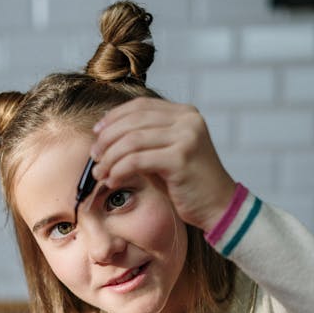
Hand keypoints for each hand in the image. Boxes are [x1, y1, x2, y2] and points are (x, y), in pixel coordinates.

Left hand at [91, 97, 236, 231]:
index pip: (140, 106)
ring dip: (110, 158)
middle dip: (107, 139)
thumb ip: (145, 141)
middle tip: (94, 157)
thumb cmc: (189, 184)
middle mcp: (187, 120)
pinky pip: (137, 160)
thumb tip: (106, 136)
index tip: (96, 133)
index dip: (114, 118)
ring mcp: (186, 137)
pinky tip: (112, 181)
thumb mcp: (167, 154)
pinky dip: (119, 170)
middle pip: (133, 121)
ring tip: (100, 173)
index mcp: (185, 113)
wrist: (219, 206)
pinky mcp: (180, 158)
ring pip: (132, 141)